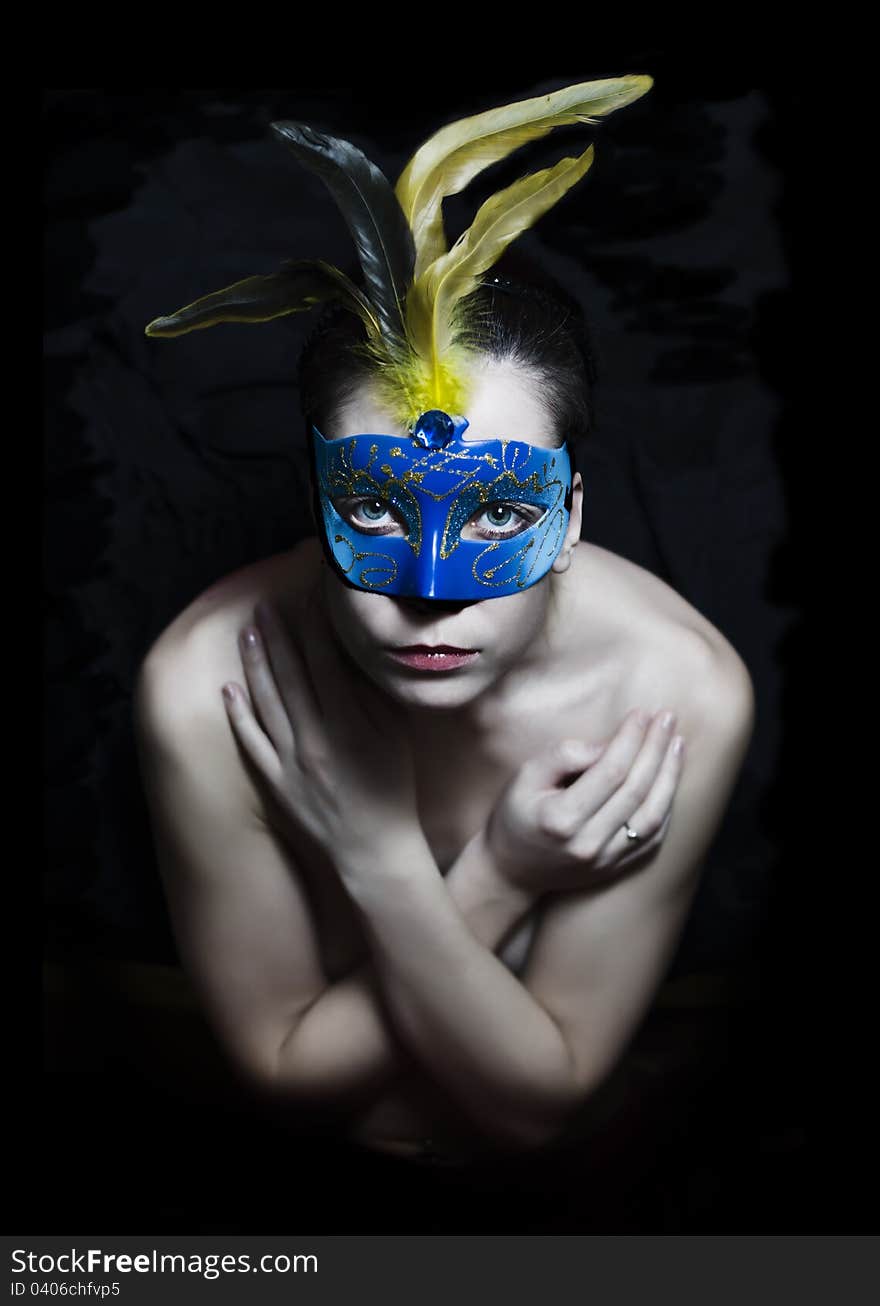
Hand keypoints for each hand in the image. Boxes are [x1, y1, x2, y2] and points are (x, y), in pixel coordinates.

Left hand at [221, 591, 418, 865]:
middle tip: (264, 604)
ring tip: (247, 631)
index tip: (306, 598)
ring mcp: (291, 761)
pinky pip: (252, 742)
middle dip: (277, 636)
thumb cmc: (394, 788)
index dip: (313, 627)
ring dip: (255, 664)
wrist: (375, 849)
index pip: (324, 662)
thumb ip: (373, 694)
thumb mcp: (395, 735)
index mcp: (349, 724)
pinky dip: (239, 715)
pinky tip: (229, 689)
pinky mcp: (276, 782)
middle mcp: (315, 738)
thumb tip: (354, 654)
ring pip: (267, 702)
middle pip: (290, 675)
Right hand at [486, 708, 684, 893]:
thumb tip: (607, 746)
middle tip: (667, 718)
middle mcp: (588, 843)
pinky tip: (670, 778)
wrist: (511, 870)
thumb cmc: (515, 816)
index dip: (631, 739)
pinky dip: (666, 805)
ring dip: (669, 776)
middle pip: (636, 790)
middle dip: (655, 749)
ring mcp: (604, 860)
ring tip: (677, 743)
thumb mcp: (525, 776)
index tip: (641, 713)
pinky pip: (652, 836)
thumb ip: (563, 756)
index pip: (610, 771)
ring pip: (652, 815)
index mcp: (562, 819)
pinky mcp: (615, 868)